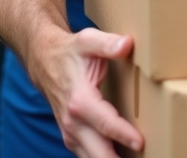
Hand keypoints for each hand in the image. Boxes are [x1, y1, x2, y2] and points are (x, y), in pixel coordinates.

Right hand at [34, 27, 142, 157]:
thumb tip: (127, 44)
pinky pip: (88, 156)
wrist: (44, 61)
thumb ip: (108, 44)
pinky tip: (119, 157)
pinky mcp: (72, 138)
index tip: (140, 143)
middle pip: (97, 152)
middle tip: (142, 157)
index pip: (104, 123)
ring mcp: (71, 133)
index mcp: (79, 100)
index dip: (123, 134)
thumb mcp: (88, 41)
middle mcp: (73, 122)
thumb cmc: (70, 52)